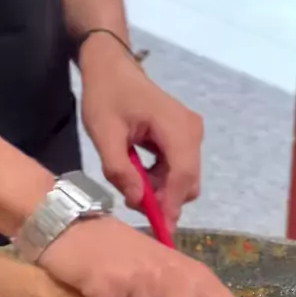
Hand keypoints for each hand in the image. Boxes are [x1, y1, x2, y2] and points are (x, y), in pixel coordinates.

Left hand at [80, 34, 202, 230]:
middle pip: (188, 182)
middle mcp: (192, 132)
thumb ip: (118, 168)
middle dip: (164, 199)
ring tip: (132, 182)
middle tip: (132, 200)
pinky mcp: (187, 139)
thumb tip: (137, 199)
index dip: (171, 204)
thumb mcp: (103, 132)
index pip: (182, 174)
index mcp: (175, 126)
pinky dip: (162, 181)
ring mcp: (192, 135)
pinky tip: (140, 174)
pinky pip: (180, 171)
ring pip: (185, 180)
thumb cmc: (106, 95)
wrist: (113, 67)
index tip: (159, 229)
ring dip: (161, 191)